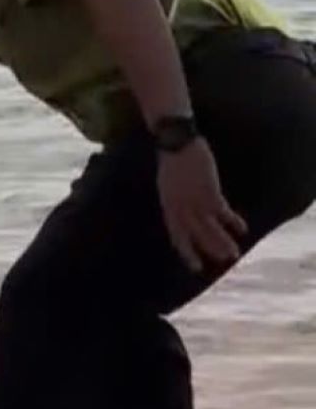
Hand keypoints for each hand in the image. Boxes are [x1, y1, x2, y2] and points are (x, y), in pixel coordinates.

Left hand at [157, 137, 246, 271]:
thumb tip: (181, 210)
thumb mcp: (167, 184)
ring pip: (209, 228)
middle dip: (207, 250)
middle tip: (219, 264)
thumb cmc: (172, 160)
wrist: (176, 143)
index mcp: (168, 206)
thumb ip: (174, 200)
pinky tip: (242, 229)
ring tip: (234, 254)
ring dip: (222, 242)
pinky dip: (232, 221)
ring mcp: (194, 201)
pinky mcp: (209, 192)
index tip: (194, 265)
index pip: (176, 234)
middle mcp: (180, 208)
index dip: (185, 250)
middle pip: (194, 235)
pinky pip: (222, 212)